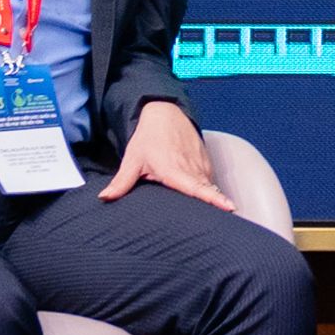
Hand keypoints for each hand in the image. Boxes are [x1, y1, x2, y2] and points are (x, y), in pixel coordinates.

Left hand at [97, 96, 227, 209]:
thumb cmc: (148, 138)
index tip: (229, 207)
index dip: (213, 198)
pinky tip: (207, 199)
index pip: (197, 188)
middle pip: (207, 191)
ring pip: (210, 186)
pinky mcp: (205, 160)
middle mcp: (191, 167)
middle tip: (222, 221)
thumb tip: (104, 198)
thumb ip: (121, 182)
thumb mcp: (133, 159)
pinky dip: (209, 189)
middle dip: (216, 206)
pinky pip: (210, 179)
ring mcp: (201, 163)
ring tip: (215, 214)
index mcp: (174, 170)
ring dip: (212, 199)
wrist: (164, 113)